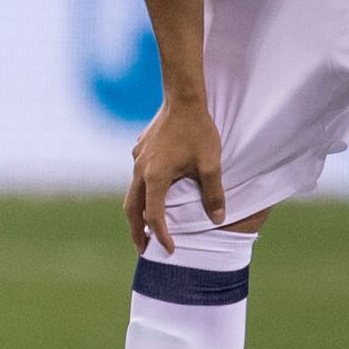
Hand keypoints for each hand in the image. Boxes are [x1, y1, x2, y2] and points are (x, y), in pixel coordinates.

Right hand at [124, 94, 226, 253]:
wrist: (183, 98)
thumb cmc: (198, 131)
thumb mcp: (211, 165)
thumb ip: (213, 194)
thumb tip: (217, 218)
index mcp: (155, 178)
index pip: (153, 216)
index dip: (161, 236)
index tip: (169, 250)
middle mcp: (140, 170)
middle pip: (131, 209)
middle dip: (136, 232)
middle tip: (143, 249)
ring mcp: (137, 158)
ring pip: (131, 192)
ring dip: (137, 211)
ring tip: (145, 225)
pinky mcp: (140, 149)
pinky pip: (137, 176)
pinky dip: (142, 191)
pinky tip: (154, 189)